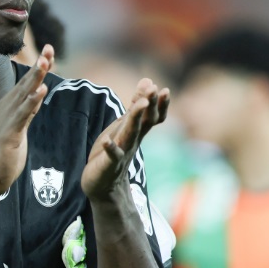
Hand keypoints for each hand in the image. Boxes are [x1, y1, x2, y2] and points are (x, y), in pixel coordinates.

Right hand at [0, 45, 53, 199]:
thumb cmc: (2, 155)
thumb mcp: (18, 128)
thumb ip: (27, 111)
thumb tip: (37, 95)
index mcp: (6, 106)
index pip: (25, 83)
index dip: (38, 67)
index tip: (49, 51)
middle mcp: (4, 109)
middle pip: (25, 83)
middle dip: (39, 66)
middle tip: (49, 48)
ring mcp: (5, 121)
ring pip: (23, 95)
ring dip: (35, 78)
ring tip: (46, 62)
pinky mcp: (8, 135)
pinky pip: (22, 115)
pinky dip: (32, 102)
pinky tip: (41, 91)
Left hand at [81, 78, 169, 202]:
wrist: (105, 186)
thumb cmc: (114, 152)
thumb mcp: (124, 126)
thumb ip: (135, 106)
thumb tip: (148, 81)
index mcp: (136, 132)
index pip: (152, 116)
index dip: (158, 104)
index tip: (163, 88)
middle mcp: (132, 141)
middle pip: (144, 121)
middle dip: (151, 105)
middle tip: (156, 89)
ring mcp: (122, 152)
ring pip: (131, 133)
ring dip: (135, 119)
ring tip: (140, 104)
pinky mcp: (109, 164)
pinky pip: (112, 156)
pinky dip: (111, 148)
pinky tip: (107, 142)